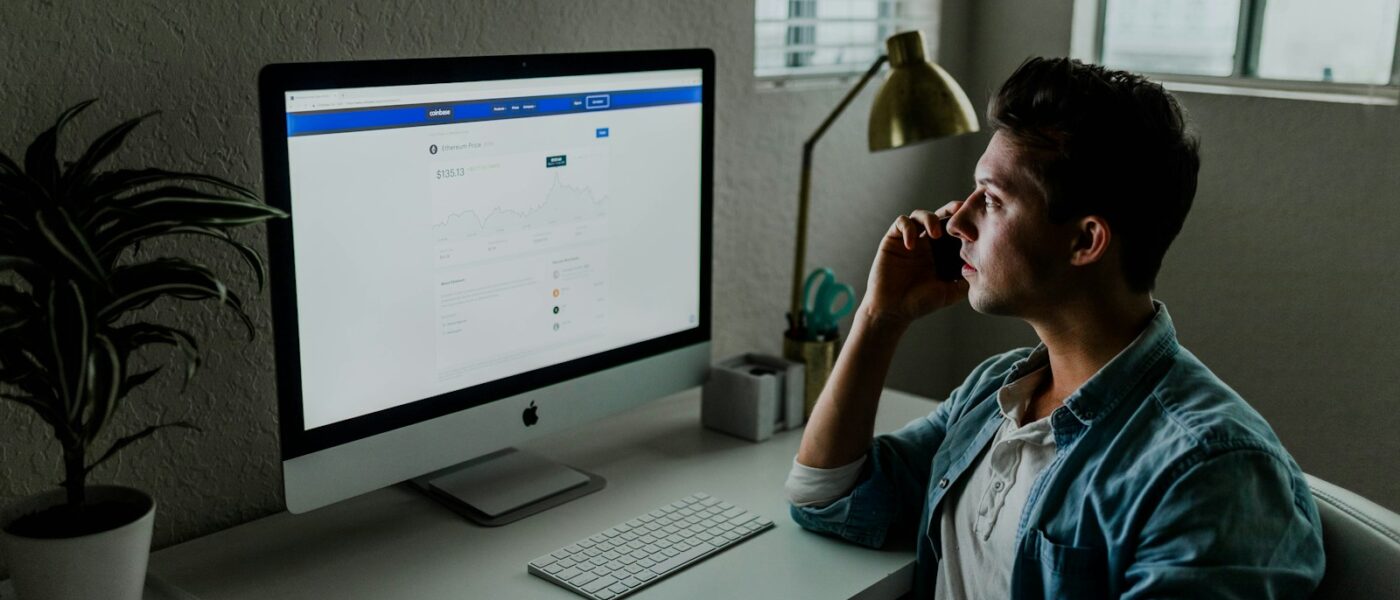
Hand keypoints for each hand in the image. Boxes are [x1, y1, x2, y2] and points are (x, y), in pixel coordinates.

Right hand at [862, 203, 967, 325]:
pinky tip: (911, 245)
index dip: (964, 222)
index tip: (975, 224)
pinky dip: (908, 229)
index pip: (954, 230)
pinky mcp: (892, 240)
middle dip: (950, 209)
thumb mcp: (950, 293)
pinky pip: (901, 223)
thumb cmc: (920, 303)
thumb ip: (966, 281)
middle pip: (939, 215)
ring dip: (929, 219)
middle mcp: (925, 243)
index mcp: (940, 252)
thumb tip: (984, 269)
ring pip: (920, 215)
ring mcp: (909, 240)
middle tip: (960, 211)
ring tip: (935, 234)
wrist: (893, 310)